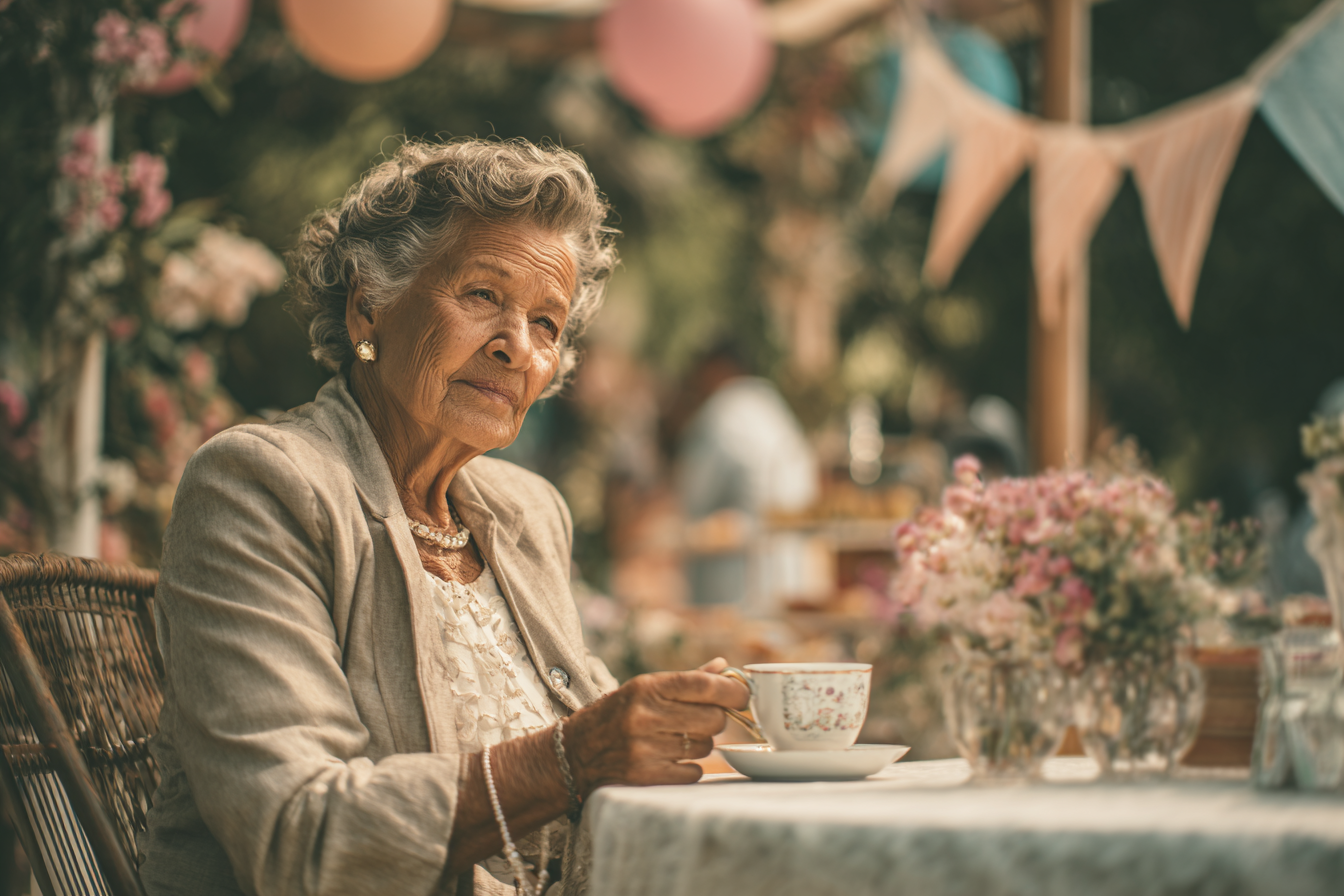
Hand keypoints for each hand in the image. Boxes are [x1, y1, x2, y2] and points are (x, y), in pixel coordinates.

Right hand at [564, 657, 748, 790]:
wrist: (576, 751)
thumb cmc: (618, 714)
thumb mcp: (645, 688)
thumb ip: (687, 679)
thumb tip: (724, 667)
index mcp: (647, 687)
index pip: (703, 684)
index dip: (732, 690)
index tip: (743, 696)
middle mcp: (645, 715)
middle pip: (713, 719)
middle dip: (714, 720)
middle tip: (700, 720)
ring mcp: (644, 747)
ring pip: (705, 747)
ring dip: (699, 744)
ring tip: (676, 740)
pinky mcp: (644, 775)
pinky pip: (693, 772)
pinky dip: (689, 768)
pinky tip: (670, 759)